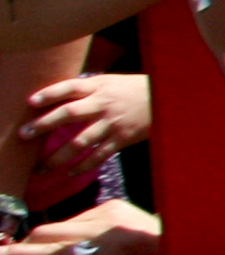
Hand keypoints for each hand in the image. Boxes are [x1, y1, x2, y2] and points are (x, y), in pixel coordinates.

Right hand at [0, 201, 161, 254]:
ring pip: (58, 228)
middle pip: (43, 236)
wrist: (202, 251)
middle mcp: (103, 226)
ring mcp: (108, 211)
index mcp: (107, 252)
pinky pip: (76, 221)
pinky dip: (73, 240)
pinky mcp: (114, 205)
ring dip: (55, 251)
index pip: (47, 253)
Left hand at [20, 73, 149, 191]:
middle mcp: (104, 104)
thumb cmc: (135, 90)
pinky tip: (70, 172)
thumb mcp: (111, 82)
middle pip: (69, 114)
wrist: (169, 98)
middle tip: (24, 135)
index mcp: (99, 87)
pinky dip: (84, 165)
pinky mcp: (123, 139)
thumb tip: (59, 99)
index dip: (49, 94)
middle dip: (44, 125)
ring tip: (43, 167)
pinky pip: (99, 155)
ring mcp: (113, 123)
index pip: (69, 87)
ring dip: (59, 156)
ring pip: (80, 141)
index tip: (31, 102)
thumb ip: (87, 90)